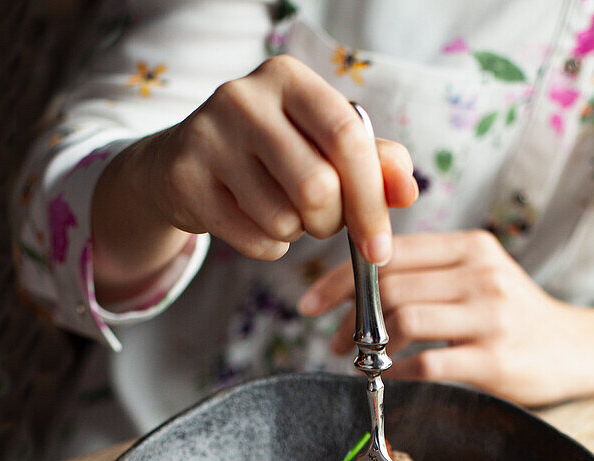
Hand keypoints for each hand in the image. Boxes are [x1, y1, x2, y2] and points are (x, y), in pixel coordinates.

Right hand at [92, 55, 416, 300]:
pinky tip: (251, 220)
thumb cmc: (270, 153)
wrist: (185, 162)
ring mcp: (209, 137)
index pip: (347, 138)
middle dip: (330, 223)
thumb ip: (373, 162)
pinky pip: (255, 242)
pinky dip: (267, 247)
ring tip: (279, 210)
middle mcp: (245, 98)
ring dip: (295, 234)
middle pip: (318, 189)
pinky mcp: (187, 179)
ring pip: (284, 221)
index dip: (372, 199)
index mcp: (290, 78)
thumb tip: (408, 191)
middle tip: (321, 220)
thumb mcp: (323, 145)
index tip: (380, 247)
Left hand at [298, 230, 593, 404]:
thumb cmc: (517, 315)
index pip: (391, 252)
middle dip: (348, 316)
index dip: (342, 277)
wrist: (578, 349)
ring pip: (405, 320)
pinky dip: (397, 371)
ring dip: (369, 344)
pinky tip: (388, 375)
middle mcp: (480, 274)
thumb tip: (360, 282)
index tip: (311, 301)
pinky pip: (428, 363)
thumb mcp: (481, 275)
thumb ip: (432, 272)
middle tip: (332, 339)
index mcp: (470, 247)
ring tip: (359, 358)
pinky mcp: (495, 359)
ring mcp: (490, 316)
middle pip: (392, 286)